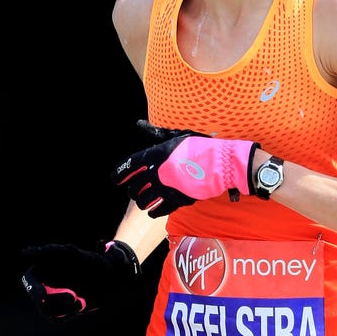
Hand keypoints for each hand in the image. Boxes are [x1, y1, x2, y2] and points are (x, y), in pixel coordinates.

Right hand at [20, 240, 140, 319]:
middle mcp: (45, 285)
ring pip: (47, 311)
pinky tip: (80, 304)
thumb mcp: (70, 254)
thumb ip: (49, 252)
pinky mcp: (63, 310)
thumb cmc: (89, 261)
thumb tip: (25, 253)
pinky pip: (58, 318)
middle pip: (38, 300)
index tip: (43, 295)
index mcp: (42, 270)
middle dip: (53, 303)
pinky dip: (68, 313)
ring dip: (62, 309)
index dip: (33, 289)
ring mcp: (54, 298)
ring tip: (78, 300)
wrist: (108, 276)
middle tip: (72, 298)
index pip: (29, 281)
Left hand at [113, 119, 257, 216]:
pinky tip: (152, 211)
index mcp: (155, 154)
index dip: (119, 174)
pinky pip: (157, 210)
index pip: (129, 166)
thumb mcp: (177, 137)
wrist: (220, 163)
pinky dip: (152, 211)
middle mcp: (157, 172)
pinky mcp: (177, 201)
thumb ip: (157, 134)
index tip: (116, 180)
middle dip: (132, 190)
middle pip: (134, 187)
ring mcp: (166, 188)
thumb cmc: (200, 147)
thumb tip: (140, 124)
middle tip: (134, 191)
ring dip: (141, 202)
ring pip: (143, 201)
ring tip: (144, 202)